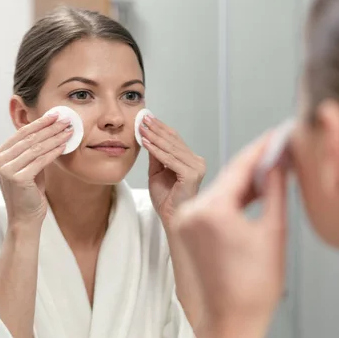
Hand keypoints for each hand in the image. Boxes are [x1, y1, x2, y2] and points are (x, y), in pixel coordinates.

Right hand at [0, 112, 72, 227]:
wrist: (25, 218)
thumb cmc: (29, 193)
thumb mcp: (28, 167)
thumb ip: (32, 151)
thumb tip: (49, 129)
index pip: (21, 134)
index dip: (39, 123)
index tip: (55, 115)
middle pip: (29, 139)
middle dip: (50, 127)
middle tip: (66, 119)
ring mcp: (6, 169)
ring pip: (36, 148)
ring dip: (55, 137)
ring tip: (69, 130)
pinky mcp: (18, 178)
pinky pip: (41, 160)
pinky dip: (54, 151)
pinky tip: (65, 145)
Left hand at [140, 115, 205, 229]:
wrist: (171, 219)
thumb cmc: (166, 199)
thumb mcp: (157, 172)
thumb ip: (155, 156)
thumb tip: (147, 136)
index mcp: (192, 160)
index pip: (175, 140)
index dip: (160, 128)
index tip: (147, 118)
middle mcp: (197, 162)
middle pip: (174, 141)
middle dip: (156, 129)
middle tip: (143, 118)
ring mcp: (197, 168)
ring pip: (171, 148)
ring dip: (154, 137)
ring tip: (141, 128)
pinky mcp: (192, 175)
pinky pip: (170, 160)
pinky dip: (156, 150)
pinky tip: (146, 142)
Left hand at [173, 130, 288, 337]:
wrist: (231, 321)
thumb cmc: (254, 289)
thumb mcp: (273, 232)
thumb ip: (275, 190)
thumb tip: (278, 163)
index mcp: (211, 211)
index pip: (239, 167)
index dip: (261, 149)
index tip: (275, 137)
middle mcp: (191, 212)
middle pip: (227, 176)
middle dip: (254, 165)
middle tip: (278, 152)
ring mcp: (185, 221)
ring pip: (219, 189)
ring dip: (243, 181)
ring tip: (270, 173)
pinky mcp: (186, 230)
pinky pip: (211, 203)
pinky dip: (231, 197)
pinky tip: (252, 194)